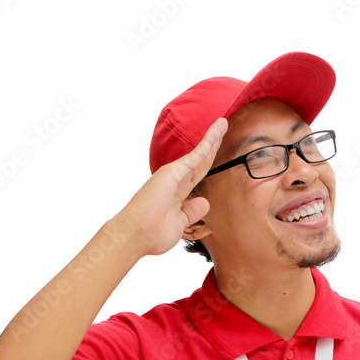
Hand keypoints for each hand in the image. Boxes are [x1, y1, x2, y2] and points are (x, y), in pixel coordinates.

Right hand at [117, 116, 227, 257]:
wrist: (135, 236)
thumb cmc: (151, 235)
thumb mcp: (179, 224)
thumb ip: (192, 212)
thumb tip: (204, 201)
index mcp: (176, 193)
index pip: (198, 174)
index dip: (208, 162)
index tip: (216, 152)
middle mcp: (175, 181)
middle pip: (201, 160)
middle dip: (213, 145)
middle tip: (223, 127)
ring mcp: (174, 175)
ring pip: (201, 153)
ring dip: (213, 138)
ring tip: (223, 123)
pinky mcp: (174, 171)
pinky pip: (197, 155)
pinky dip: (209, 141)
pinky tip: (218, 129)